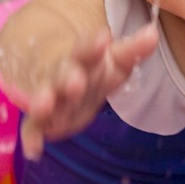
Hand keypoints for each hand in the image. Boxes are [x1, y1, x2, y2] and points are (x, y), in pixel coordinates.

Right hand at [15, 23, 157, 159]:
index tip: (104, 38)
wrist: (63, 81)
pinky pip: (32, 128)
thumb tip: (153, 32)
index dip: (94, 46)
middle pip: (63, 74)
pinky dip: (31, 139)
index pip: (87, 51)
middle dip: (68, 78)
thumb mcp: (115, 62)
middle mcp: (62, 76)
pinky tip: (33, 151)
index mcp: (83, 60)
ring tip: (43, 106)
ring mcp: (50, 98)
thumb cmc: (95, 71)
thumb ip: (133, 50)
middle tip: (76, 82)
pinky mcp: (41, 121)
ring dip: (44, 102)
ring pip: (45, 98)